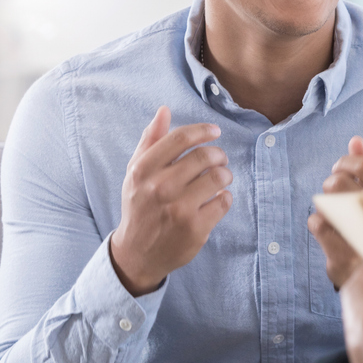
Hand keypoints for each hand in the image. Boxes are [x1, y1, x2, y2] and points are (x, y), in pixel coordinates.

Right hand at [110, 106, 232, 295]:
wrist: (137, 253)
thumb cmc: (140, 206)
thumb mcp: (136, 173)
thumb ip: (150, 141)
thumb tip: (164, 110)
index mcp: (143, 171)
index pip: (180, 138)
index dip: (203, 130)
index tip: (215, 131)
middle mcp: (160, 188)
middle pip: (205, 156)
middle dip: (218, 154)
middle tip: (219, 159)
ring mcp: (179, 209)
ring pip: (218, 177)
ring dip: (225, 174)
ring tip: (221, 177)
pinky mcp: (196, 228)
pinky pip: (224, 201)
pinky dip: (225, 196)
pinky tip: (217, 198)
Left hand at [309, 136, 362, 287]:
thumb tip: (355, 141)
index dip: (347, 161)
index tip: (345, 167)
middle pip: (337, 182)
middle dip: (335, 181)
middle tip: (340, 190)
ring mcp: (357, 242)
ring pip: (325, 204)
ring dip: (328, 205)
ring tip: (340, 212)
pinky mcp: (339, 260)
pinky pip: (317, 226)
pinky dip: (320, 223)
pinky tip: (332, 228)